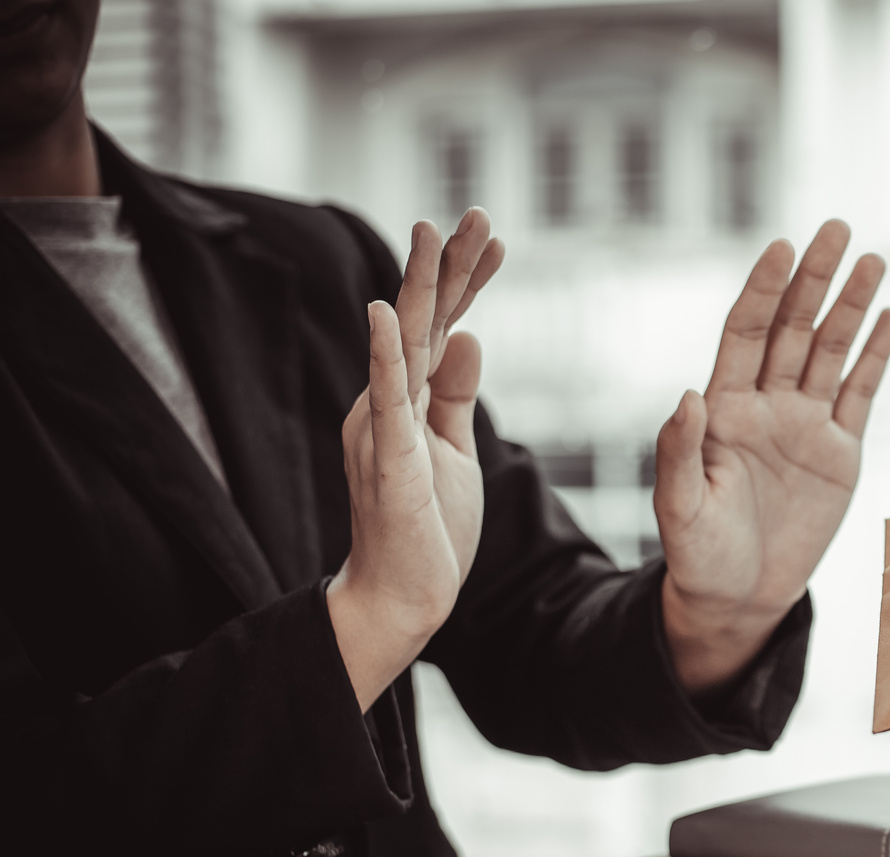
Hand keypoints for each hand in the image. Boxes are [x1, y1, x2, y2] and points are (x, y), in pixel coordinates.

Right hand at [327, 209, 505, 710]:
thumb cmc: (426, 529)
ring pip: (403, 345)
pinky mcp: (386, 462)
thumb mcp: (452, 450)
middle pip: (422, 320)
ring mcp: (382, 429)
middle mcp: (387, 403)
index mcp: (406, 401)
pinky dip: (384, 355)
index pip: (440, 327)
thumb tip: (469, 336)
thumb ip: (453, 395)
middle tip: (475, 212)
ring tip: (432, 231)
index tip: (495, 238)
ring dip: (420, 288)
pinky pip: (384, 402)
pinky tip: (385, 313)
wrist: (401, 600)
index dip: (467, 282)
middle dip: (450, 266)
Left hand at [655, 220, 889, 692]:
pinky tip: (889, 316)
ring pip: (832, 352)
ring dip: (851, 306)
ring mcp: (804, 425)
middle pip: (795, 329)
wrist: (739, 599)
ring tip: (872, 259)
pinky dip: (876, 355)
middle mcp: (765, 406)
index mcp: (724, 411)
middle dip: (815, 279)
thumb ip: (680, 452)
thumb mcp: (680, 510)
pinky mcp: (839, 452)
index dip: (764, 292)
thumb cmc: (699, 557)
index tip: (782, 247)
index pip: (747, 334)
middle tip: (836, 228)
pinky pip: (860, 393)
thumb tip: (687, 395)